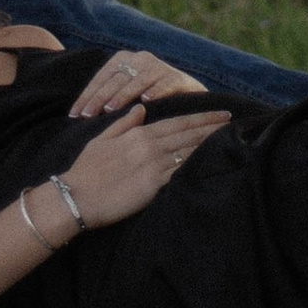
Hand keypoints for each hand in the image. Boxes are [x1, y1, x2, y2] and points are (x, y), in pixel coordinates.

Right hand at [57, 100, 226, 230]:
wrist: (75, 197)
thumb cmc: (85, 170)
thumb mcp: (101, 139)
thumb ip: (124, 123)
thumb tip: (141, 110)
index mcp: (138, 133)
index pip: (177, 122)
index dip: (200, 117)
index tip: (218, 114)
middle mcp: (149, 145)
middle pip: (188, 133)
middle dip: (211, 126)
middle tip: (232, 120)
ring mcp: (152, 165)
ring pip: (188, 150)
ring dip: (209, 143)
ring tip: (228, 138)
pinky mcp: (152, 186)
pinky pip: (180, 173)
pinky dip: (197, 165)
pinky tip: (211, 162)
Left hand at [69, 47, 205, 116]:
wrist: (188, 95)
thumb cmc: (150, 97)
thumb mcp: (127, 92)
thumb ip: (107, 98)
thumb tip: (77, 115)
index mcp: (124, 59)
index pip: (101, 78)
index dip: (86, 96)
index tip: (73, 115)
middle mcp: (140, 59)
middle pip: (115, 80)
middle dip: (99, 98)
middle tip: (87, 116)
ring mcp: (159, 67)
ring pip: (137, 81)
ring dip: (123, 95)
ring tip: (109, 109)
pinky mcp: (177, 77)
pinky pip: (164, 84)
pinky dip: (156, 91)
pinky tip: (146, 100)